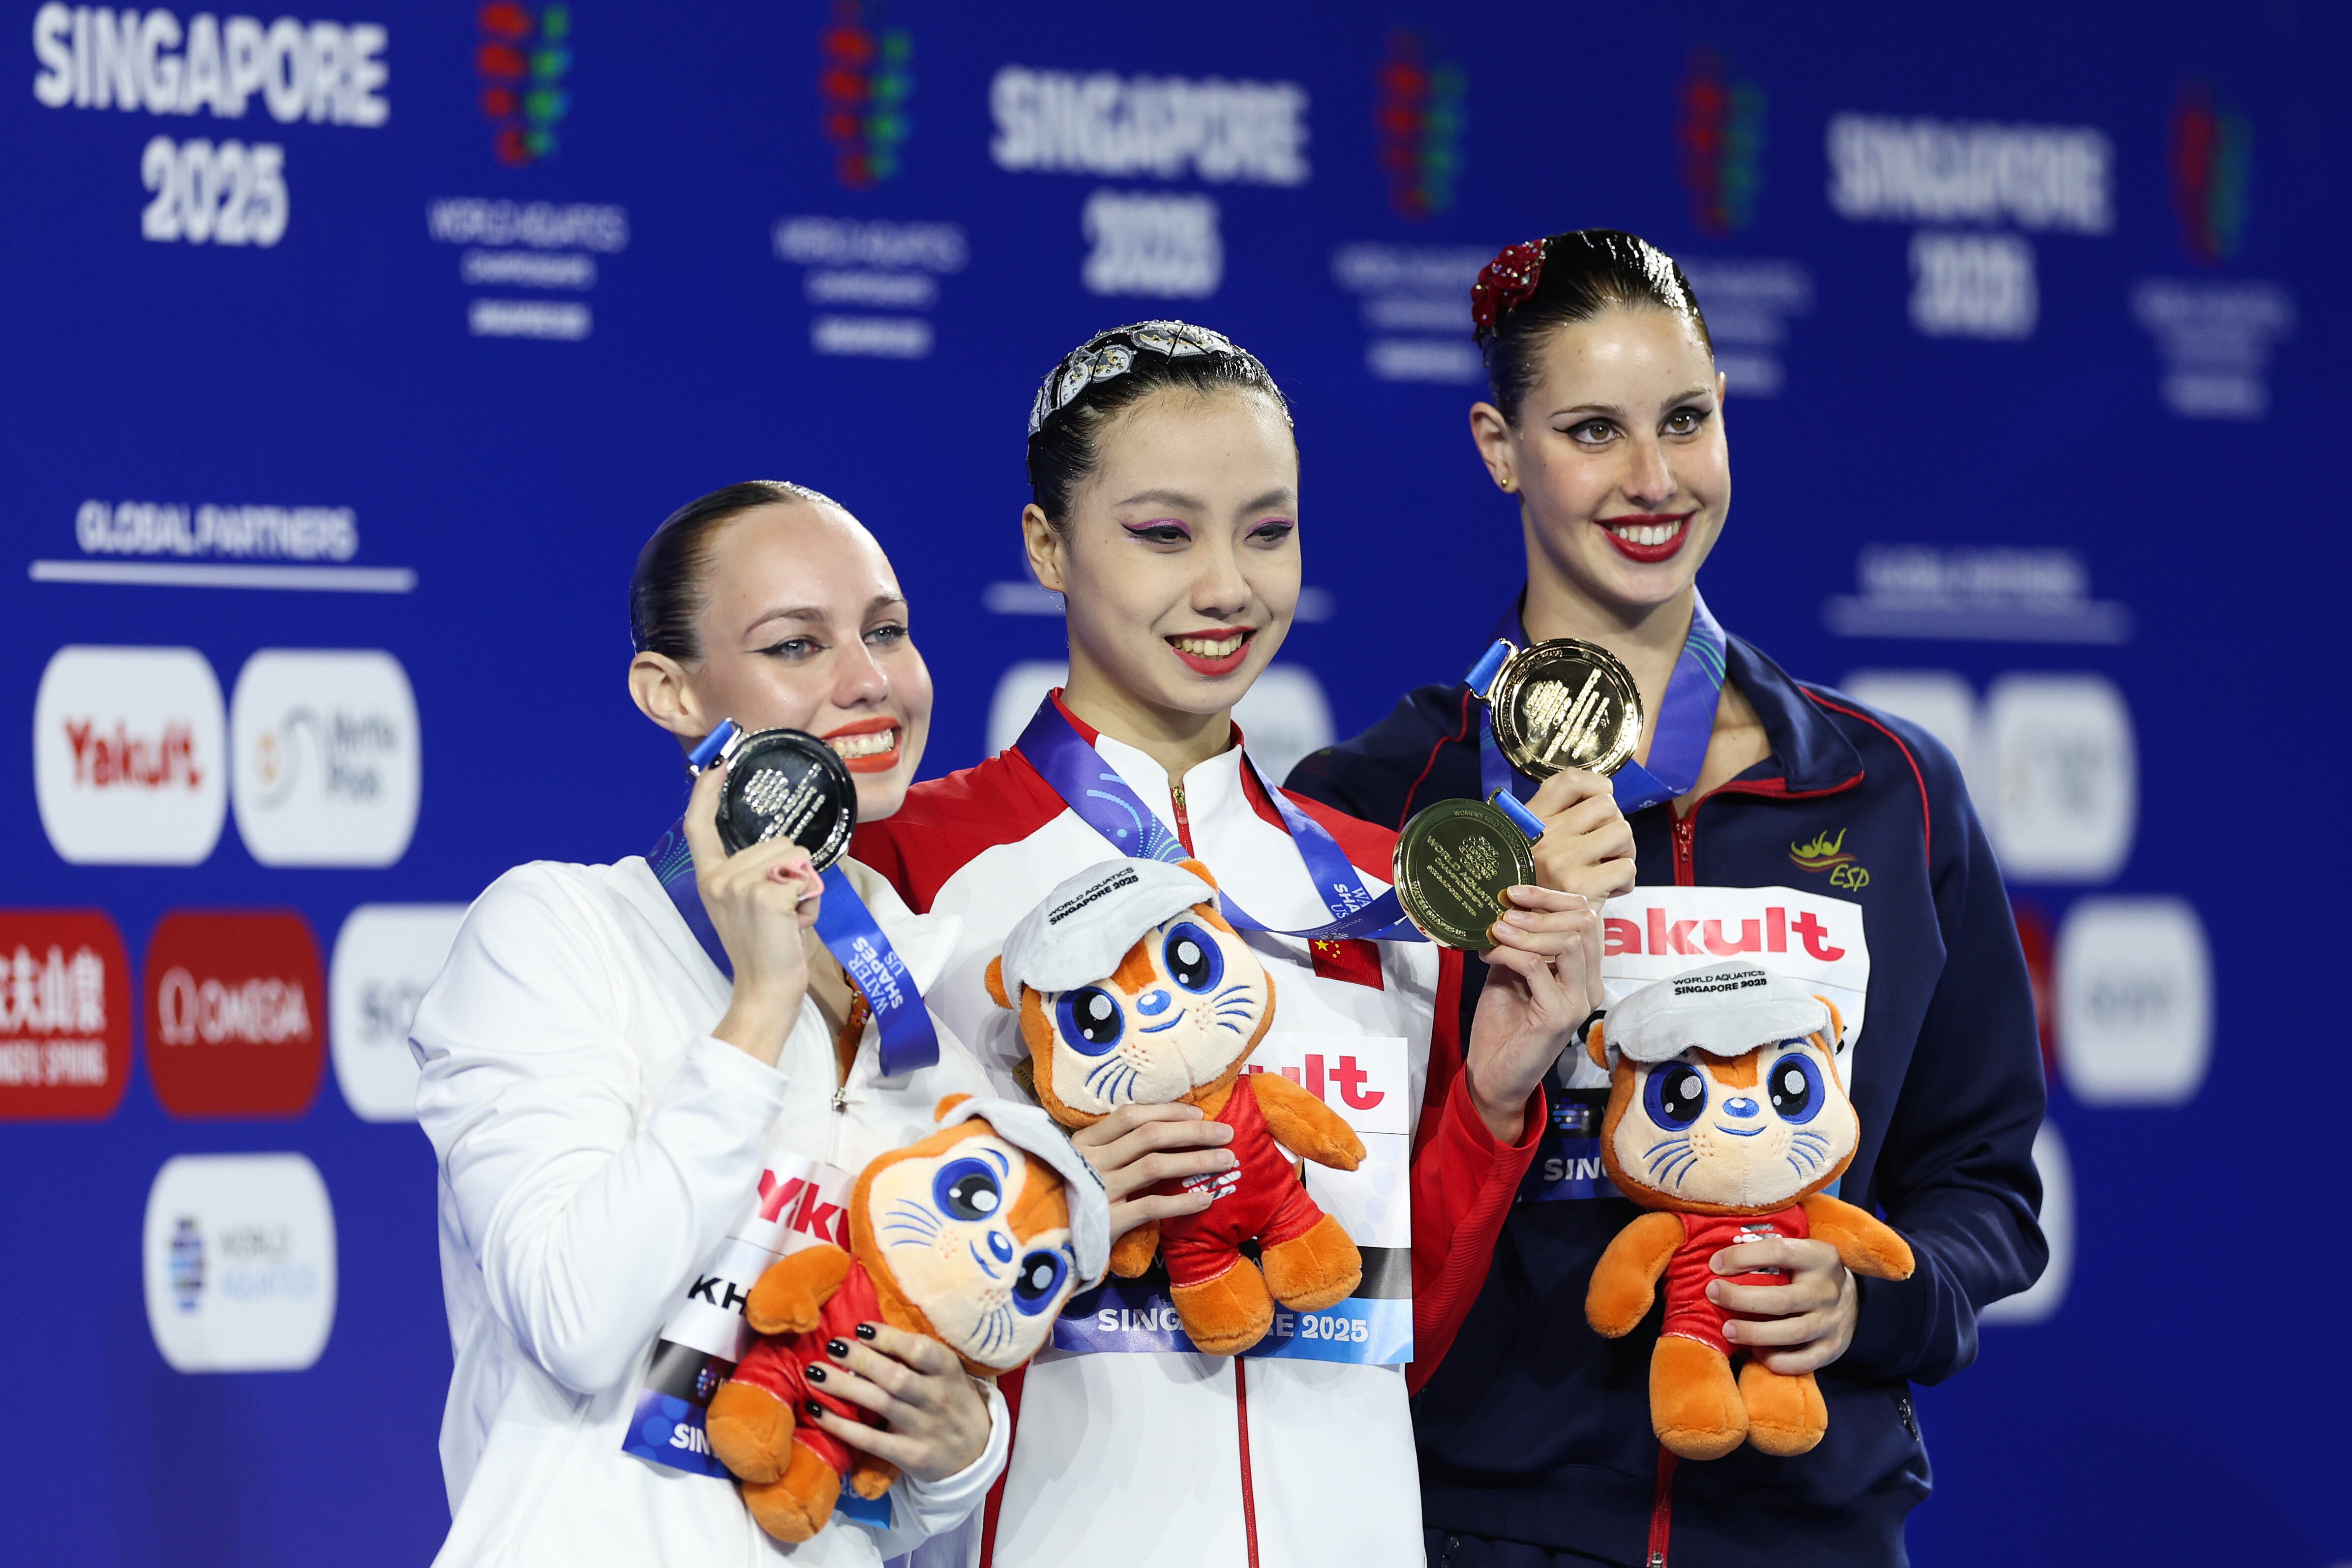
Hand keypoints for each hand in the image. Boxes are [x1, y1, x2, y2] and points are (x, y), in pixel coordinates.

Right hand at [681, 758, 826, 1066]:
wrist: (766, 989)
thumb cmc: (766, 947)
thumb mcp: (748, 904)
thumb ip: (753, 873)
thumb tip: (784, 848)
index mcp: (711, 878)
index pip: (700, 826)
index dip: (706, 791)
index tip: (718, 761)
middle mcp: (719, 878)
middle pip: (777, 841)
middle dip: (793, 871)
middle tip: (782, 909)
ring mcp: (740, 885)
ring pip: (796, 856)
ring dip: (804, 887)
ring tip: (788, 917)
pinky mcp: (766, 895)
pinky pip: (806, 881)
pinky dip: (810, 904)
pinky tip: (795, 926)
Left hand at [803, 1321, 991, 1482]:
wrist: (976, 1450)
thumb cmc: (950, 1399)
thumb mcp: (945, 1373)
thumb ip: (915, 1357)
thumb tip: (864, 1334)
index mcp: (947, 1370)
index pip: (919, 1349)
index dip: (887, 1338)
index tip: (859, 1328)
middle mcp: (937, 1397)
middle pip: (894, 1376)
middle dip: (860, 1359)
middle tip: (832, 1347)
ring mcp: (924, 1428)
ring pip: (879, 1403)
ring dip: (844, 1386)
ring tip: (816, 1372)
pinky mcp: (910, 1455)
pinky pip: (870, 1440)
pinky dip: (841, 1426)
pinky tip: (818, 1412)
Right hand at [1068, 1102, 1236, 1241]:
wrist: (1036, 1237)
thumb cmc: (1064, 1196)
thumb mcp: (1079, 1163)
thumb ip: (1110, 1148)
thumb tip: (1162, 1131)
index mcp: (1085, 1142)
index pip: (1131, 1116)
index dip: (1168, 1112)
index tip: (1198, 1114)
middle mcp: (1092, 1160)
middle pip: (1150, 1136)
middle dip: (1193, 1132)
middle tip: (1226, 1134)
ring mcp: (1099, 1189)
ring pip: (1155, 1166)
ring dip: (1196, 1160)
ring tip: (1225, 1161)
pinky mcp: (1106, 1220)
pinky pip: (1151, 1206)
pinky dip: (1181, 1202)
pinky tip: (1206, 1200)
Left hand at [1464, 886, 1604, 1142]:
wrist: (1494, 1075)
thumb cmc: (1504, 1024)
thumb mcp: (1512, 971)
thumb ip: (1520, 942)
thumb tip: (1507, 906)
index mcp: (1585, 972)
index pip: (1588, 917)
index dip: (1553, 897)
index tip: (1516, 891)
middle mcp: (1590, 986)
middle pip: (1584, 923)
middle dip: (1541, 908)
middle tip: (1504, 910)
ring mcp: (1579, 1002)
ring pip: (1569, 942)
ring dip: (1527, 930)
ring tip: (1496, 930)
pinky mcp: (1559, 1017)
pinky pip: (1537, 967)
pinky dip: (1509, 953)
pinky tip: (1489, 954)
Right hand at [1524, 769, 1636, 902]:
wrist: (1526, 935)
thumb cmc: (1539, 886)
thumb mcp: (1532, 845)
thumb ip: (1557, 819)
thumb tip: (1603, 793)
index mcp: (1529, 820)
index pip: (1570, 780)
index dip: (1596, 786)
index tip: (1600, 802)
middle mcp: (1543, 835)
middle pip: (1606, 806)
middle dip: (1614, 827)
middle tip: (1605, 850)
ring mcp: (1561, 860)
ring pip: (1622, 832)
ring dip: (1625, 852)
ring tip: (1608, 869)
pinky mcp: (1580, 887)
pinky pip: (1627, 868)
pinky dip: (1625, 881)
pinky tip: (1608, 890)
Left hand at [1708, 1237, 1858, 1373]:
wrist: (1854, 1301)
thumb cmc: (1808, 1273)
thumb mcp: (1799, 1254)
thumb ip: (1767, 1255)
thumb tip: (1717, 1262)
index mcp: (1819, 1256)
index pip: (1779, 1251)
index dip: (1743, 1256)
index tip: (1715, 1265)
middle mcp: (1828, 1290)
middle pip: (1782, 1299)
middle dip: (1741, 1298)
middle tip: (1712, 1294)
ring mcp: (1832, 1322)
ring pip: (1792, 1332)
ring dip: (1754, 1333)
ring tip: (1727, 1330)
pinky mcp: (1833, 1349)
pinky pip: (1803, 1361)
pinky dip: (1777, 1360)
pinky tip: (1756, 1353)